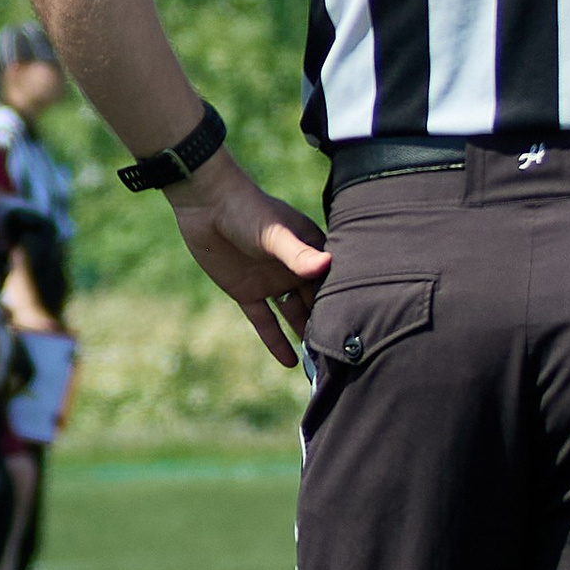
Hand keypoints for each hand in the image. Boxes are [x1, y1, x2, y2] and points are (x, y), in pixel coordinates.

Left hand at [167, 149, 330, 366]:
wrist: (206, 204)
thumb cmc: (247, 210)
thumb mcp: (274, 234)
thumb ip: (298, 254)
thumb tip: (326, 265)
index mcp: (310, 250)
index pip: (333, 282)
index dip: (346, 303)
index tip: (364, 329)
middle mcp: (294, 268)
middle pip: (316, 302)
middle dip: (329, 325)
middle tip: (346, 356)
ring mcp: (271, 281)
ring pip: (293, 315)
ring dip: (305, 336)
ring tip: (322, 365)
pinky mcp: (247, 292)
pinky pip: (265, 321)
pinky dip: (276, 340)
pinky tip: (291, 363)